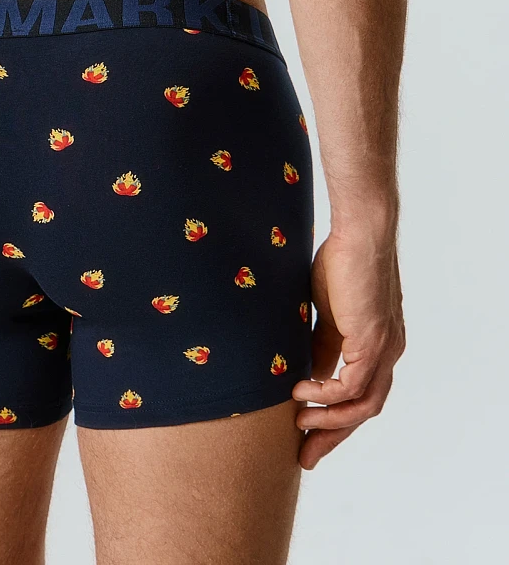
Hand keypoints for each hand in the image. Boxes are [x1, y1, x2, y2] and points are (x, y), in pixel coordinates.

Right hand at [291, 229, 404, 468]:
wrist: (359, 233)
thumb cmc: (341, 262)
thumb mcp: (328, 313)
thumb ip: (323, 345)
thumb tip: (308, 375)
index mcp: (379, 346)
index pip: (361, 396)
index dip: (336, 420)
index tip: (307, 435)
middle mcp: (388, 353)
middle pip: (366, 410)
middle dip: (333, 435)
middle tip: (304, 454)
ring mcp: (384, 349)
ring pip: (363, 405)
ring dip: (330, 422)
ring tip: (298, 425)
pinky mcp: (373, 341)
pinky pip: (352, 384)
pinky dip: (327, 395)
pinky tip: (300, 390)